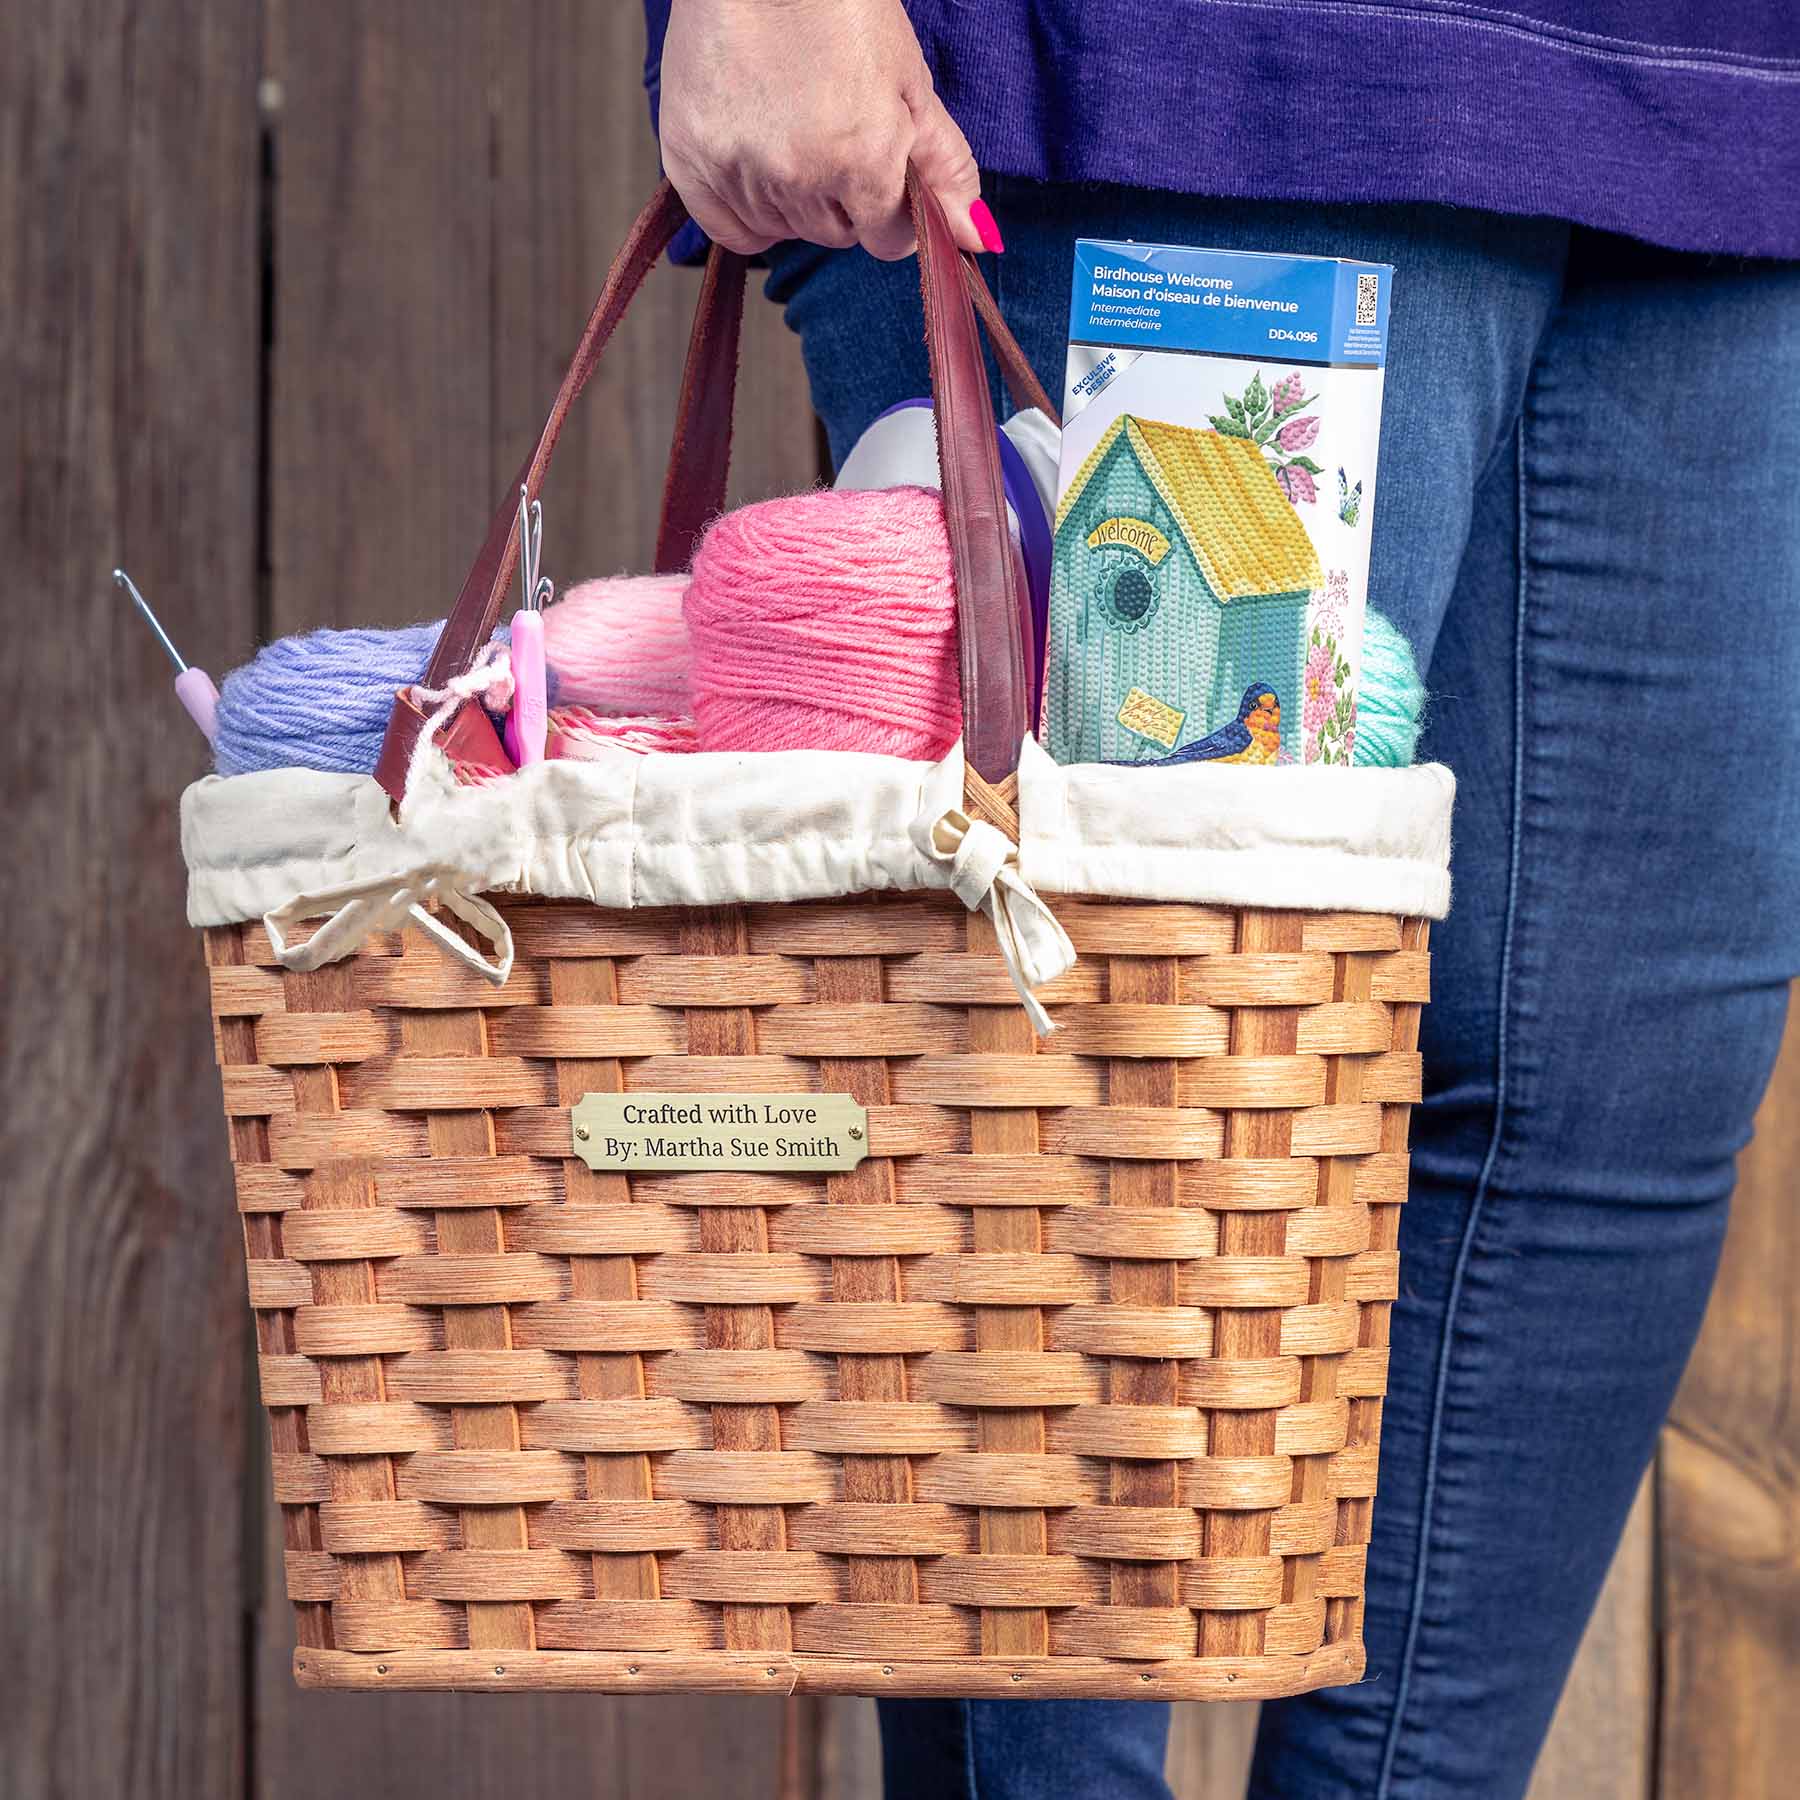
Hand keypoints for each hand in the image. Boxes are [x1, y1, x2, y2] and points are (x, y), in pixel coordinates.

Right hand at [658, 0, 996, 259]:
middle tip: (833, 132)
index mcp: (863, 163)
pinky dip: (748, 213)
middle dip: (845, 198)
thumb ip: (945, 170)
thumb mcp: (911, 86)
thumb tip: (977, 240)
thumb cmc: (841, 9)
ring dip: (796, 201)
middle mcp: (800, 181)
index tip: (882, 174)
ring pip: (786, 232)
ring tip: (793, 132)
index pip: (888, 241)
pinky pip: (731, 232)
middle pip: (837, 236)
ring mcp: (740, 174)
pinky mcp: (690, 162)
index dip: (892, 211)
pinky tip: (760, 167)